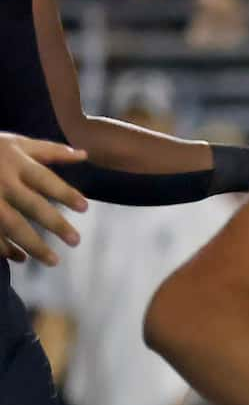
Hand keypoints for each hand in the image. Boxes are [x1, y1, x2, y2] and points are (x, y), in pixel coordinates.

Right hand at [0, 135, 84, 264]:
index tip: (84, 208)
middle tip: (75, 241)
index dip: (65, 193)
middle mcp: (2, 182)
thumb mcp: (17, 143)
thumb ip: (49, 151)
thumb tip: (83, 155)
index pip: (45, 179)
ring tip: (53, 260)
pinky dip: (5, 249)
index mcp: (15, 162)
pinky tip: (21, 258)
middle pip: (32, 205)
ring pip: (12, 225)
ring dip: (33, 245)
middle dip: (55, 224)